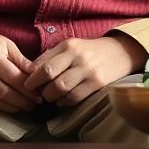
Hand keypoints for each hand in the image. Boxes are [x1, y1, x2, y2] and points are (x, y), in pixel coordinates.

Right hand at [0, 29, 39, 112]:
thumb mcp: (5, 43)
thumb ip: (20, 59)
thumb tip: (36, 73)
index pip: (15, 77)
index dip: (28, 88)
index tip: (40, 94)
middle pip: (7, 91)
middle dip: (24, 100)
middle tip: (36, 103)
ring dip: (15, 106)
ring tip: (28, 106)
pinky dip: (3, 107)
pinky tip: (13, 107)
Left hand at [24, 34, 145, 106]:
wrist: (121, 52)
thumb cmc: (90, 51)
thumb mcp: (71, 46)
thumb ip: (51, 56)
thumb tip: (31, 71)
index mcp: (68, 46)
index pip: (43, 63)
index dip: (32, 77)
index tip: (27, 85)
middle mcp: (78, 56)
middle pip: (50, 75)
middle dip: (40, 88)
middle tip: (38, 93)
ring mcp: (88, 70)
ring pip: (61, 88)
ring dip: (52, 96)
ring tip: (51, 97)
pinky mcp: (97, 83)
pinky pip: (75, 97)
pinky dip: (65, 102)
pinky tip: (63, 100)